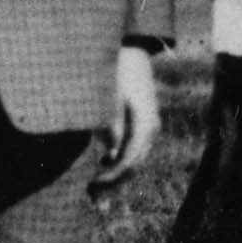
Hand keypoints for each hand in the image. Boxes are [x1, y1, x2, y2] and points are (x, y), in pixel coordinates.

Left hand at [95, 46, 159, 183]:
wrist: (130, 48)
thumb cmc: (117, 70)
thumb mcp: (108, 98)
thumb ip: (110, 126)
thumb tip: (112, 155)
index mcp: (145, 124)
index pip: (130, 162)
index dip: (112, 178)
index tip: (93, 185)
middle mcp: (151, 128)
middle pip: (134, 165)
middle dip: (113, 181)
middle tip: (90, 193)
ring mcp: (148, 126)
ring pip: (134, 159)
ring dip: (116, 173)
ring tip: (94, 184)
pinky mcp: (141, 122)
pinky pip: (132, 148)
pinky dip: (118, 159)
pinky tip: (102, 162)